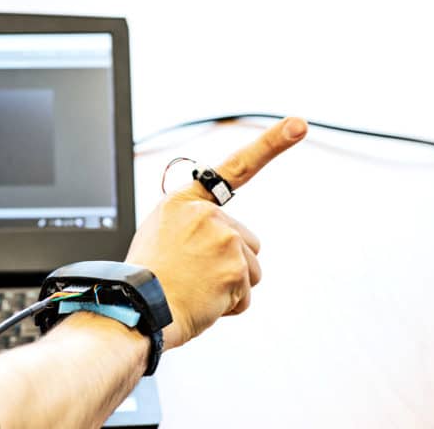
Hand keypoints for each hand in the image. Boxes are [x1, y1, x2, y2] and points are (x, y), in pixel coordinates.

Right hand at [125, 117, 307, 348]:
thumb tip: (221, 238)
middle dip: (227, 263)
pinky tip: (200, 303)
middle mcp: (207, 214)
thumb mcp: (159, 235)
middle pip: (245, 241)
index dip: (272, 144)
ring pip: (250, 269)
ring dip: (229, 286)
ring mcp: (224, 239)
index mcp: (184, 202)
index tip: (299, 125)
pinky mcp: (235, 268)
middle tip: (190, 276)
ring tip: (192, 289)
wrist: (134, 308)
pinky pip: (244, 296)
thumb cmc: (146, 280)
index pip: (235, 168)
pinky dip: (227, 307)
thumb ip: (191, 226)